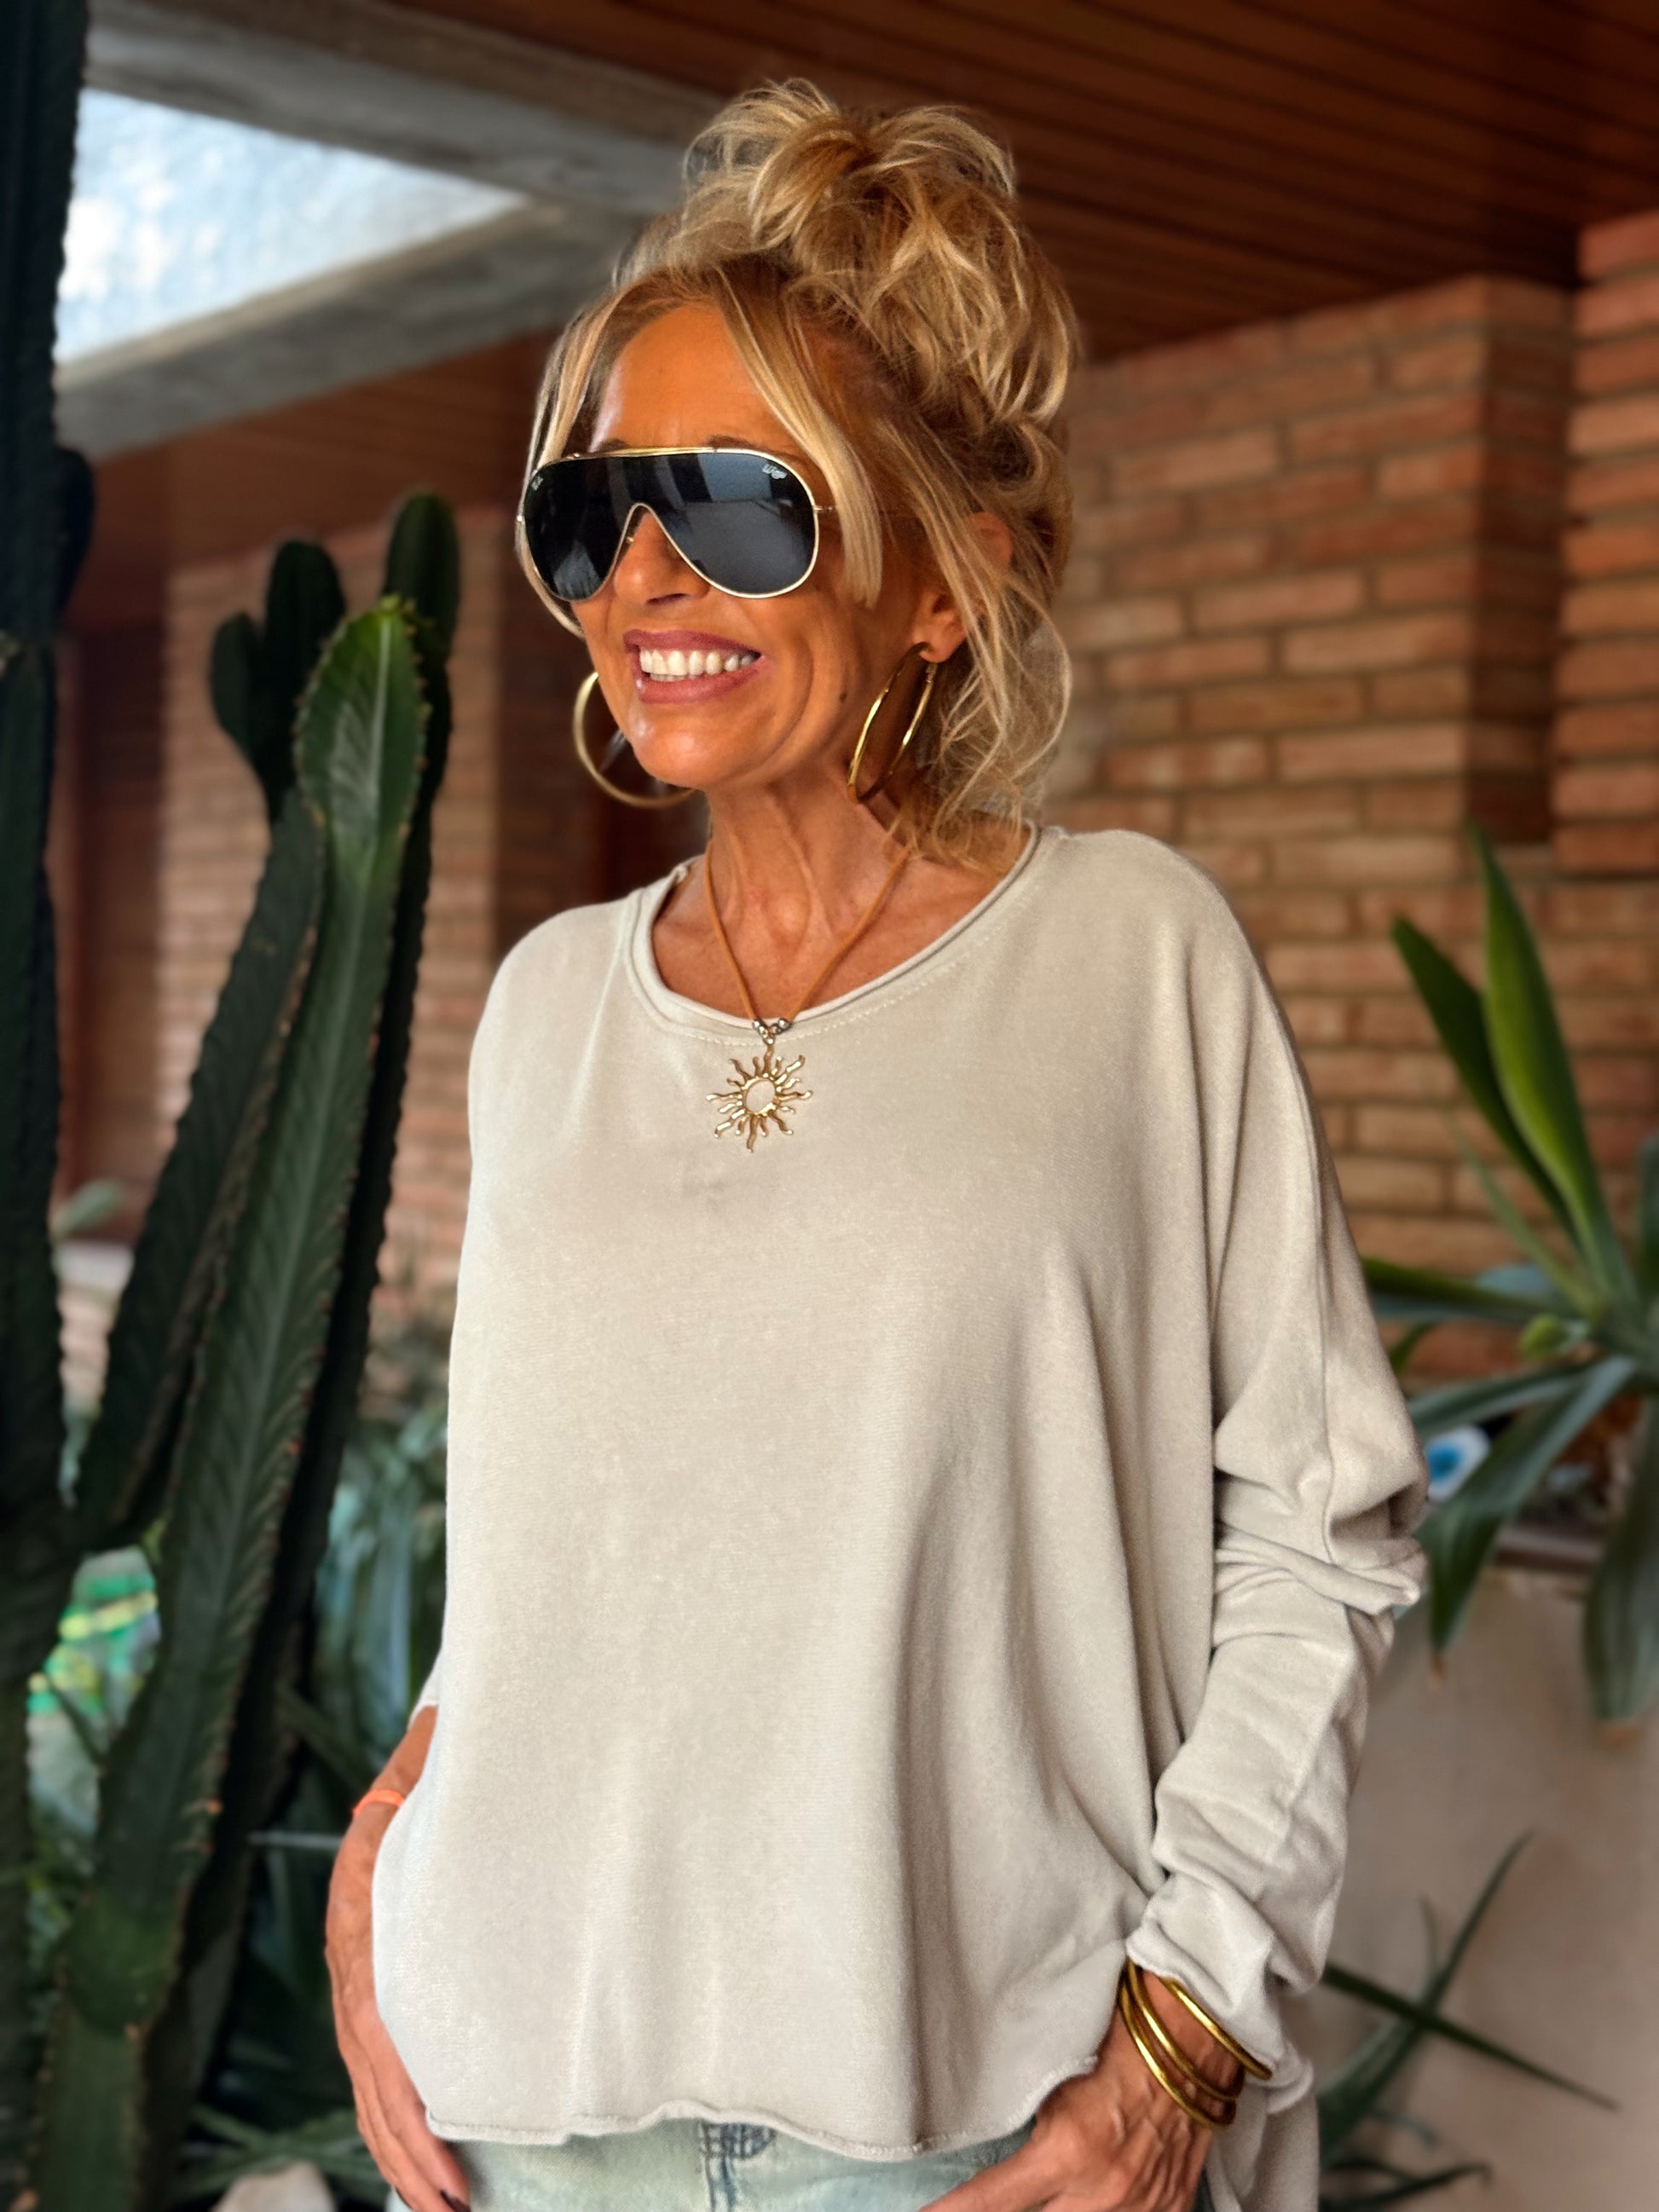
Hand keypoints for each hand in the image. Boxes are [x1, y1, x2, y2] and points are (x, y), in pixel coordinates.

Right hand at [325, 1707, 469, 2211]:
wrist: (404, 1777)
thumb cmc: (433, 1777)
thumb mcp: (430, 1769)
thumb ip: (436, 1765)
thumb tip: (452, 1725)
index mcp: (359, 1919)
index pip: (377, 2027)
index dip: (406, 2094)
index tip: (445, 2148)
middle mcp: (353, 1965)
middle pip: (371, 2076)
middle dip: (406, 2149)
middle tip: (452, 2206)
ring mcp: (360, 1989)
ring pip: (370, 2090)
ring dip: (402, 2154)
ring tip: (444, 2210)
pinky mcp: (379, 2002)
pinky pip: (380, 2078)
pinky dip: (398, 2129)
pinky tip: (426, 2172)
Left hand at [918, 1970, 1242, 2211]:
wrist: (1189, 2041)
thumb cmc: (1118, 2045)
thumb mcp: (1056, 2086)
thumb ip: (1034, 2138)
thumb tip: (1005, 2178)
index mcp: (1066, 2151)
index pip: (991, 2202)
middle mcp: (1102, 2191)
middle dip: (1015, 2211)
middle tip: (1019, 2186)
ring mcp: (1141, 2207)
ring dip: (1061, 2209)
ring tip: (1061, 2188)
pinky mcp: (1171, 2209)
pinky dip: (1111, 2210)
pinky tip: (1099, 2194)